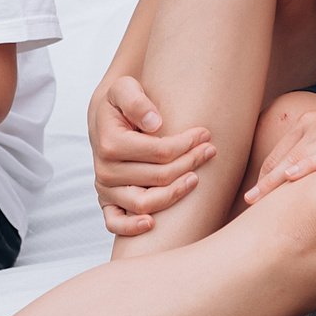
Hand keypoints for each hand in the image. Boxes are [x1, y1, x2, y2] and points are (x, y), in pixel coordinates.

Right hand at [90, 75, 213, 236]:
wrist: (106, 118)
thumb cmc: (122, 102)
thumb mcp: (125, 88)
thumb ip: (137, 101)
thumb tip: (156, 123)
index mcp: (110, 143)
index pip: (160, 151)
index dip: (187, 144)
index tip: (205, 134)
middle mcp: (105, 170)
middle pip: (158, 177)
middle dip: (189, 163)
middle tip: (210, 151)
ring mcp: (106, 189)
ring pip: (144, 203)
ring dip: (175, 194)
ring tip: (196, 179)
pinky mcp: (107, 202)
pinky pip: (115, 224)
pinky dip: (132, 227)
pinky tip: (152, 224)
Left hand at [243, 98, 315, 204]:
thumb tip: (295, 177)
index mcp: (309, 122)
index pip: (280, 153)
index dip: (265, 176)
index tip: (254, 196)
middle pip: (283, 157)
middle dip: (265, 182)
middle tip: (247, 203)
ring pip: (298, 158)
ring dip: (276, 181)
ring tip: (259, 201)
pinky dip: (307, 167)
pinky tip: (290, 177)